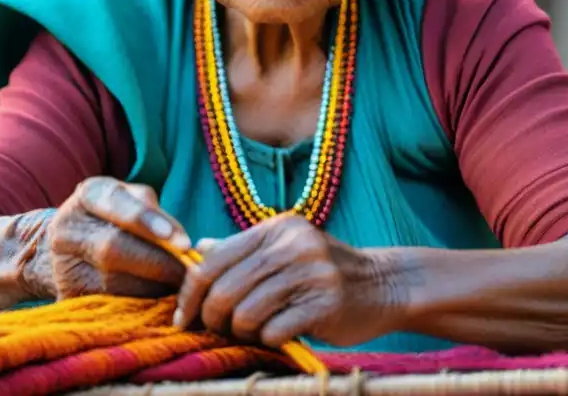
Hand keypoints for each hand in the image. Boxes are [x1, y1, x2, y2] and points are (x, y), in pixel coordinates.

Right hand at [22, 177, 190, 299]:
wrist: (62, 250)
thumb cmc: (114, 219)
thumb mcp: (132, 202)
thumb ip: (157, 215)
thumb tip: (187, 246)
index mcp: (88, 195)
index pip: (116, 203)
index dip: (149, 221)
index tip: (183, 243)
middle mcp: (67, 228)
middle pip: (114, 249)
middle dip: (160, 263)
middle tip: (192, 273)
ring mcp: (61, 265)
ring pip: (114, 282)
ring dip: (154, 286)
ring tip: (179, 286)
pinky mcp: (66, 297)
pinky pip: (109, 303)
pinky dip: (139, 303)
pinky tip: (158, 300)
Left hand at [174, 213, 393, 347]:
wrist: (384, 284)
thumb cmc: (324, 271)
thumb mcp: (285, 249)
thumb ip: (242, 250)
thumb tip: (198, 249)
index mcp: (275, 228)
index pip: (213, 259)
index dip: (190, 292)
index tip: (183, 316)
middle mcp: (291, 245)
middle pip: (224, 289)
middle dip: (211, 318)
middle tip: (217, 330)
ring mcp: (310, 273)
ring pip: (246, 312)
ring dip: (240, 331)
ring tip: (251, 333)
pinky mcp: (325, 303)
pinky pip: (275, 330)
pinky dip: (268, 340)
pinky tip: (278, 336)